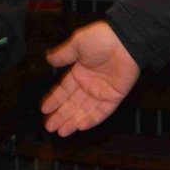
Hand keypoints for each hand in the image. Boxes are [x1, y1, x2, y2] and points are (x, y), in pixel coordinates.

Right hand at [40, 21, 140, 135]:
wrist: (125, 41)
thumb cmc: (101, 39)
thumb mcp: (77, 44)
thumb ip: (63, 54)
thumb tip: (48, 59)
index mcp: (80, 71)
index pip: (64, 90)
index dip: (54, 100)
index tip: (44, 109)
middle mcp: (89, 83)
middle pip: (72, 103)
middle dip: (61, 115)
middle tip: (49, 127)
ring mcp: (102, 91)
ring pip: (85, 110)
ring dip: (73, 121)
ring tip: (61, 131)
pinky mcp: (114, 96)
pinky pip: (102, 111)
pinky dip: (92, 119)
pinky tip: (80, 126)